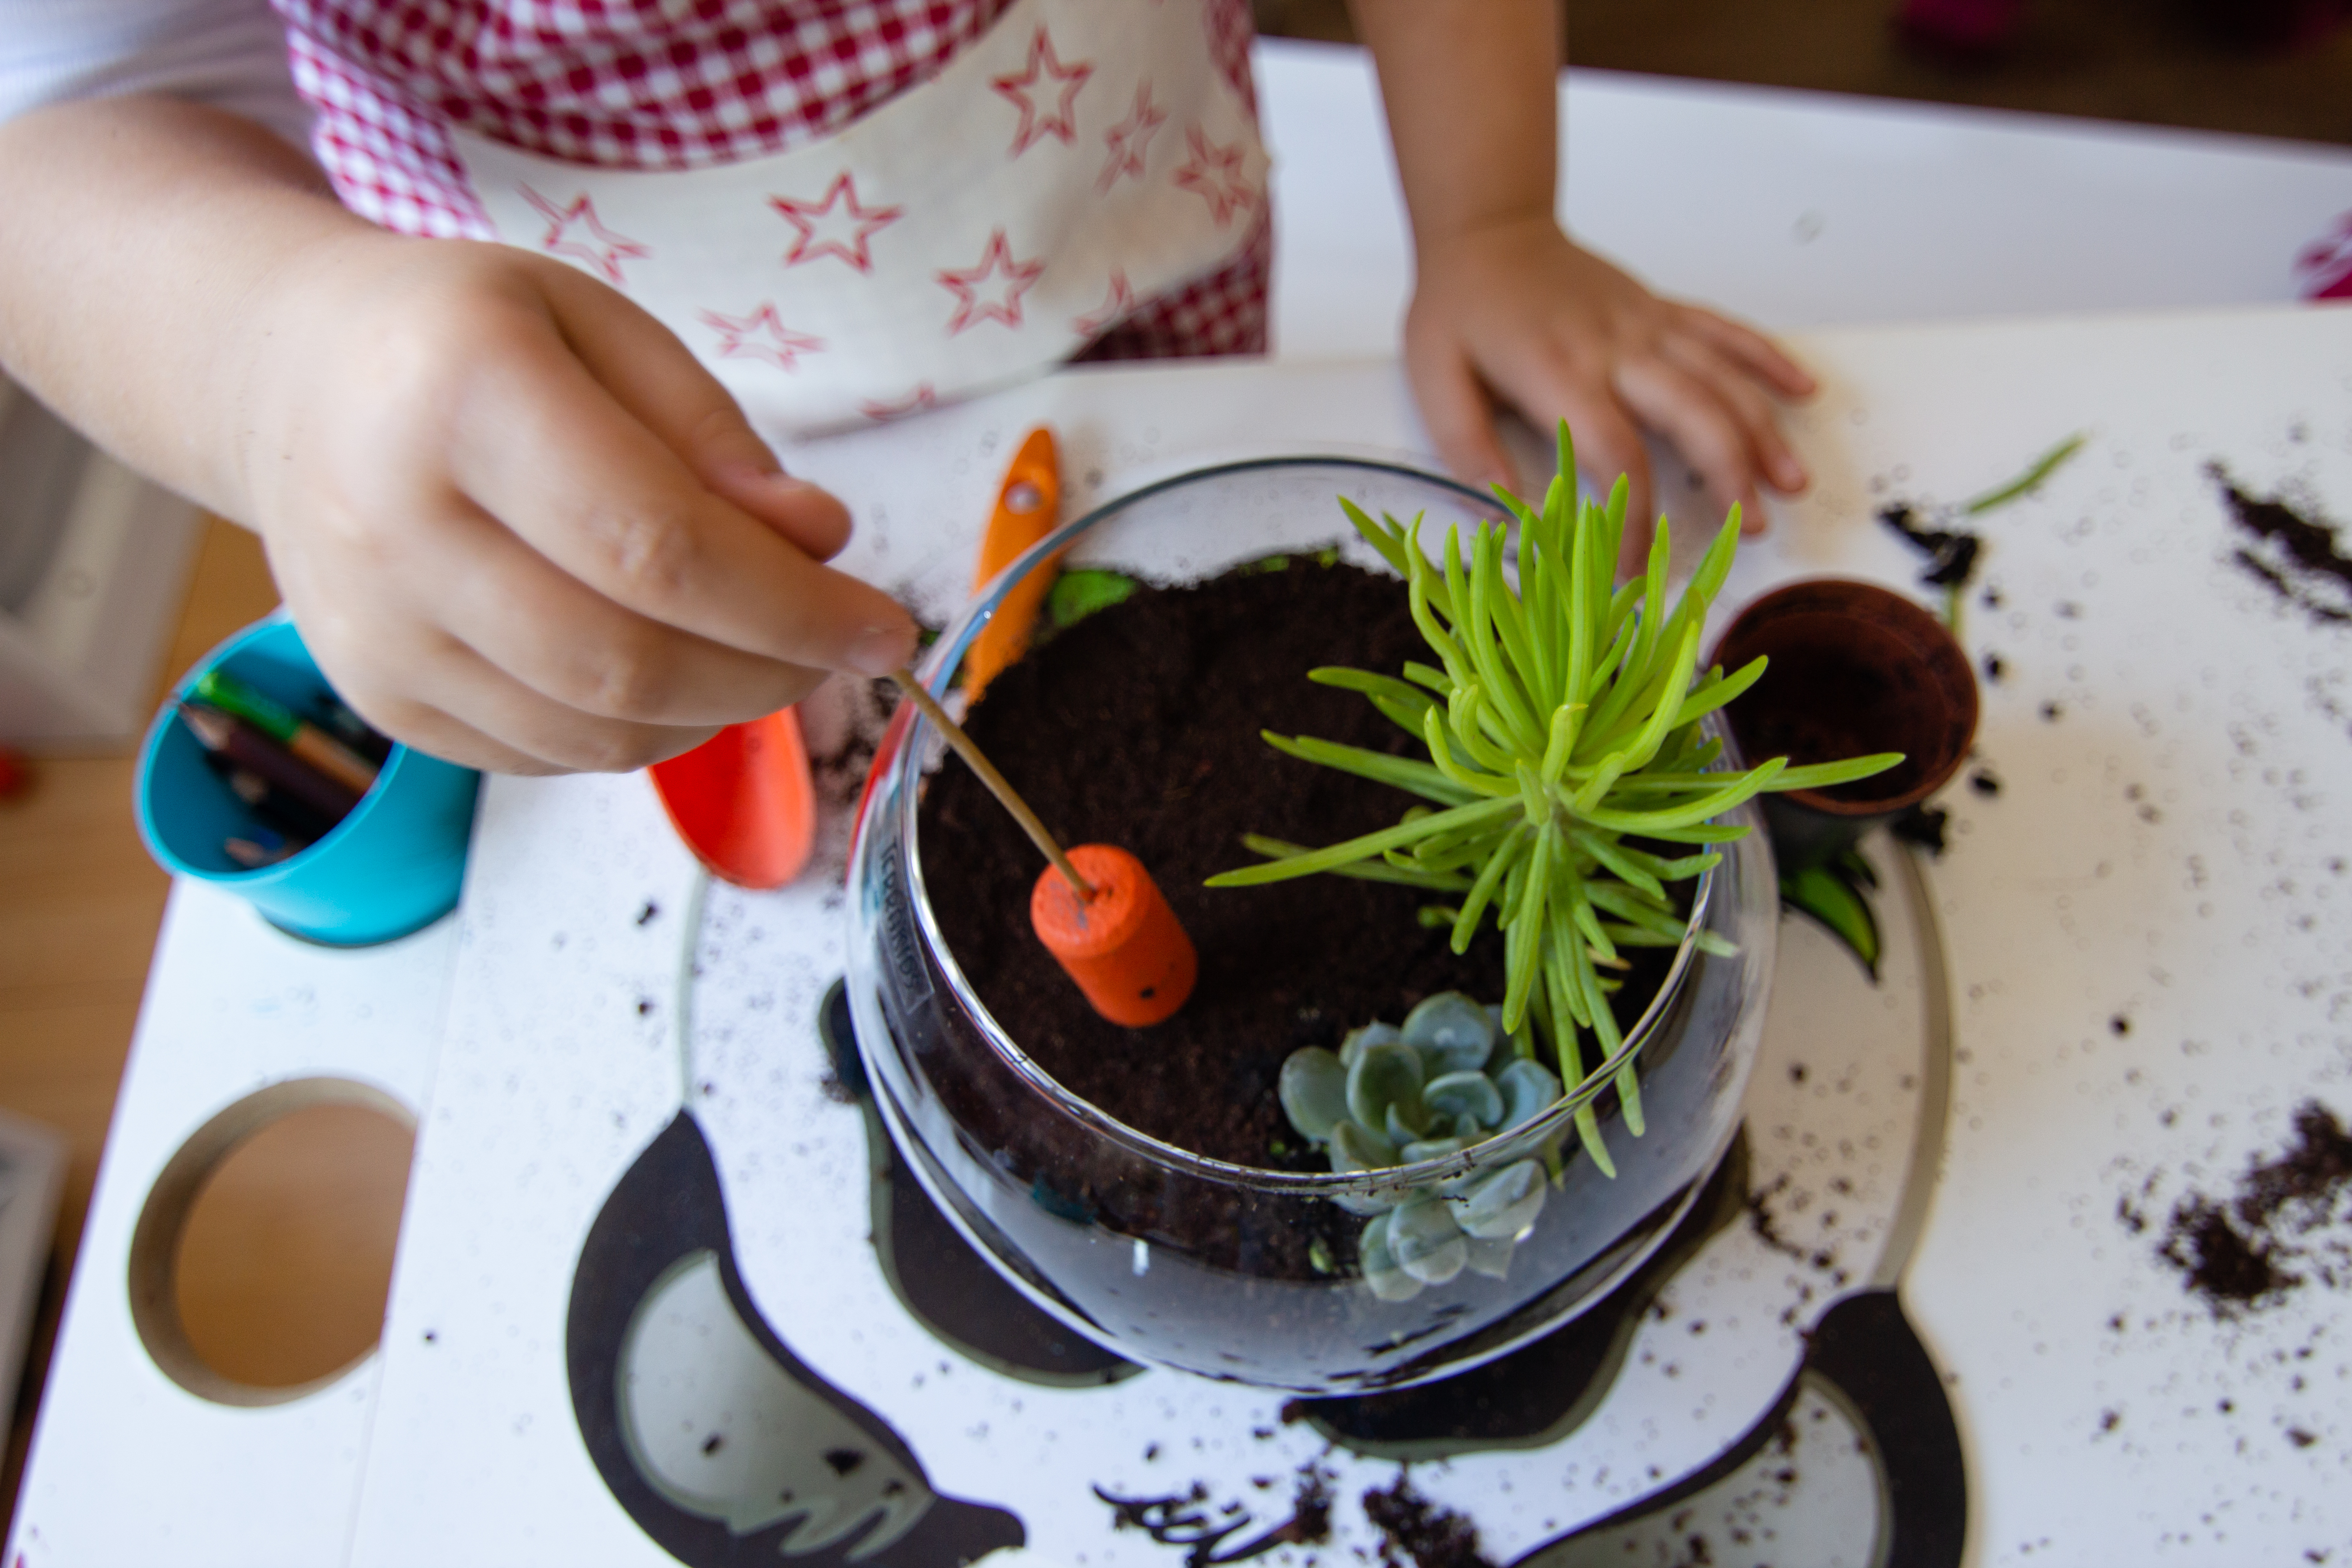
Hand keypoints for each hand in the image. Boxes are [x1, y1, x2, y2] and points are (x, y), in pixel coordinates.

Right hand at [229, 232, 918, 773]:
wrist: (292, 380)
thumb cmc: (468, 341)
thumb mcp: (604, 328)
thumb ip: (715, 439)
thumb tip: (817, 543)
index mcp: (462, 395)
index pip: (660, 547)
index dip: (794, 608)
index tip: (884, 626)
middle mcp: (398, 525)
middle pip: (632, 661)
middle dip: (771, 671)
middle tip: (835, 643)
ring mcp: (378, 630)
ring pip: (599, 732)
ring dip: (716, 708)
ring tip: (754, 644)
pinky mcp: (380, 698)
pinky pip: (551, 755)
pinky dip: (642, 729)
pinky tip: (666, 664)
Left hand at [1401, 214, 1816, 555]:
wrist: (1487, 228)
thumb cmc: (1460, 305)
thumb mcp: (1435, 380)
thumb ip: (1469, 449)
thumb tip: (1507, 516)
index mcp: (1560, 373)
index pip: (1616, 457)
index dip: (1633, 520)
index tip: (1636, 570)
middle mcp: (1617, 347)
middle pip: (1694, 414)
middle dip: (1730, 475)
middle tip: (1750, 528)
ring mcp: (1646, 324)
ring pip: (1723, 377)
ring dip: (1763, 431)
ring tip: (1791, 484)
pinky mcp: (1660, 308)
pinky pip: (1725, 330)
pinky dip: (1768, 358)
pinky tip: (1803, 392)